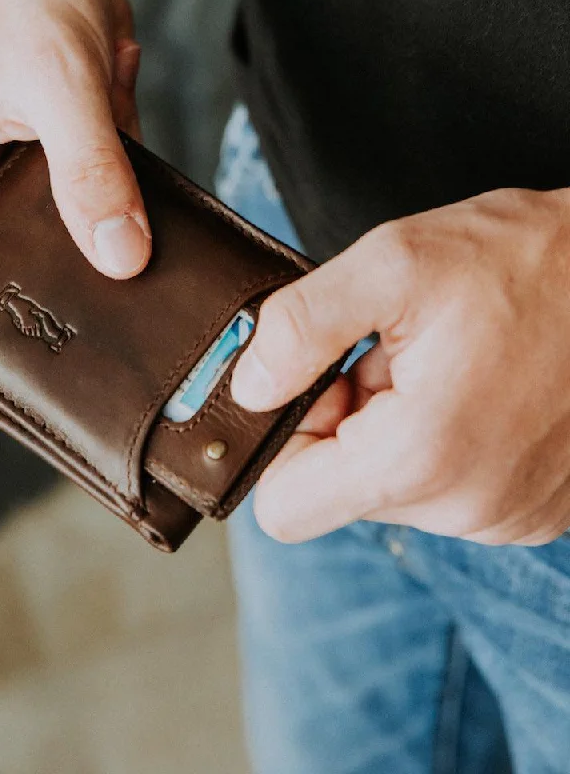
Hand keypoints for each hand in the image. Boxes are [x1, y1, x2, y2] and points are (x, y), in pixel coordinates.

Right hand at [0, 0, 146, 436]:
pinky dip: (96, 284)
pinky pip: (72, 253)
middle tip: (44, 410)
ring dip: (53, 325)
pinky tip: (134, 311)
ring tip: (96, 375)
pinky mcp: (60, 196)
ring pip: (22, 287)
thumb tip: (120, 256)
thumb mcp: (57, 80)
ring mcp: (12, 206)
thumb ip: (88, 166)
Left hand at [231, 188, 569, 545]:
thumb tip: (248, 387)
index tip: (318, 388)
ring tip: (441, 367)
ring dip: (391, 429)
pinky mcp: (526, 509)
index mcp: (418, 460)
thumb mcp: (395, 263)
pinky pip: (440, 488)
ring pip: (388, 488)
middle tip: (388, 360)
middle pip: (336, 493)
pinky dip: (434, 441)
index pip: (284, 508)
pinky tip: (470, 389)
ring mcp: (502, 517)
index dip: (283, 443)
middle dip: (343, 426)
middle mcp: (463, 508)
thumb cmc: (532, 262)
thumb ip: (300, 327)